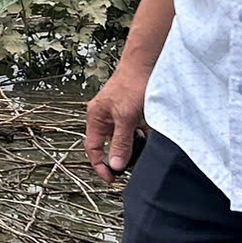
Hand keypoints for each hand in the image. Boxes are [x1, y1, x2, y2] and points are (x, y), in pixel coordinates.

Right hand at [83, 64, 149, 184]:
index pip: (92, 148)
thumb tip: (115, 165)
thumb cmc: (131, 85)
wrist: (145, 63)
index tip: (112, 179)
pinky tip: (149, 135)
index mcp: (95, 117)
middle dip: (118, 156)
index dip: (100, 165)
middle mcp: (104, 117)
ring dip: (132, 145)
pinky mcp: (131, 111)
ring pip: (122, 138)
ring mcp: (117, 114)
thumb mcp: (126, 118)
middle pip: (107, 145)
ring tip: (142, 148)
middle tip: (130, 168)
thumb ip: (120, 142)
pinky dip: (141, 135)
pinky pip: (133, 130)